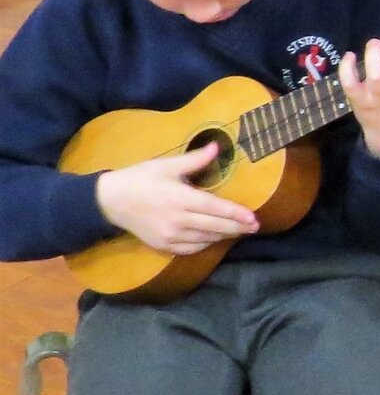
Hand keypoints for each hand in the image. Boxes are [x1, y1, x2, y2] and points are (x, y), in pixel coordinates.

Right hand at [95, 143, 258, 254]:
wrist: (110, 201)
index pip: (216, 208)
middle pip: (215, 226)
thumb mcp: (166, 165)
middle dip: (237, 227)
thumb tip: (217, 146)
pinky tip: (215, 237)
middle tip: (254, 227)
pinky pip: (192, 248)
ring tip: (239, 230)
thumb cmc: (140, 179)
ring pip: (206, 239)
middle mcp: (177, 220)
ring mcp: (170, 235)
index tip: (253, 218)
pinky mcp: (164, 245)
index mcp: (180, 198)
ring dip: (224, 235)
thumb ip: (194, 160)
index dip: (236, 214)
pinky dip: (206, 243)